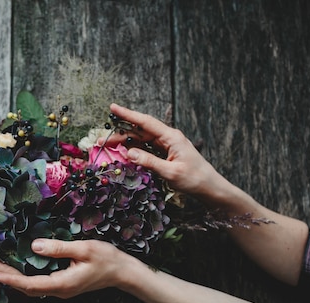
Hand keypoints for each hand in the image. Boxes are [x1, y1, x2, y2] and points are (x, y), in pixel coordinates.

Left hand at [0, 239, 142, 298]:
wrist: (123, 273)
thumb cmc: (107, 259)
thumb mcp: (83, 249)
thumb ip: (58, 248)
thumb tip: (34, 247)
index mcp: (62, 284)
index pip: (30, 285)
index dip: (11, 279)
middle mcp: (59, 291)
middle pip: (27, 288)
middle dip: (8, 277)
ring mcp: (61, 290)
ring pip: (32, 287)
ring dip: (15, 277)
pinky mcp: (64, 285)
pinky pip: (40, 284)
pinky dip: (26, 277)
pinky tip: (19, 268)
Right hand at [104, 104, 228, 202]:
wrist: (209, 187)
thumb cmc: (194, 179)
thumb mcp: (170, 172)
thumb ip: (149, 161)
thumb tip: (128, 152)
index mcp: (171, 137)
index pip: (145, 122)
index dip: (128, 114)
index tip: (113, 107)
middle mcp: (168, 138)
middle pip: (139, 132)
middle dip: (120, 134)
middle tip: (101, 140)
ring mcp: (166, 145)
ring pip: (141, 140)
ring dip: (124, 143)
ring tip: (107, 147)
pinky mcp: (165, 154)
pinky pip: (146, 149)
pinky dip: (133, 150)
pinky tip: (123, 153)